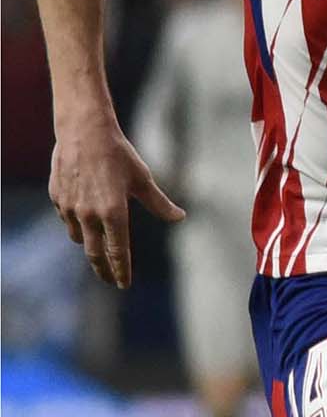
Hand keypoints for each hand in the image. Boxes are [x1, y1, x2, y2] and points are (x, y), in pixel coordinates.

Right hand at [48, 115, 183, 288]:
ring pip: (80, 237)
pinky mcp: (57, 198)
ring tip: (100, 249)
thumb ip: (160, 203)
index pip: (118, 251)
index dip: (121, 270)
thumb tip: (180, 217)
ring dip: (90, 246)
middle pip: (95, 253)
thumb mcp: (143, 179)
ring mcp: (69, 207)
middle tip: (111, 281)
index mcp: (113, 212)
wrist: (84, 132)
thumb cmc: (119, 155)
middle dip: (104, 270)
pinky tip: (84, 221)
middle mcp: (89, 214)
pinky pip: (67, 219)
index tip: (124, 284)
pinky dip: (77, 225)